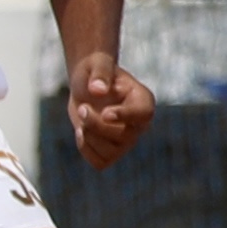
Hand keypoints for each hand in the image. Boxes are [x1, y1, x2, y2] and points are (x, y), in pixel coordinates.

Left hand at [62, 51, 155, 171]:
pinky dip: (86, 149)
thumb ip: (99, 73)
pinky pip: (100, 162)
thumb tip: (97, 90)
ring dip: (89, 136)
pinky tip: (82, 132)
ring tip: (82, 118)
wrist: (86, 86)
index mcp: (143, 100)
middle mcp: (139, 124)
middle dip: (95, 124)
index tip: (105, 112)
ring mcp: (127, 140)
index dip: (125, 116)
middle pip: (124, 136)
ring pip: (111, 152)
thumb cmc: (94, 72)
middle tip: (82, 107)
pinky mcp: (112, 151)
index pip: (143, 114)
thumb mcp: (96, 65)